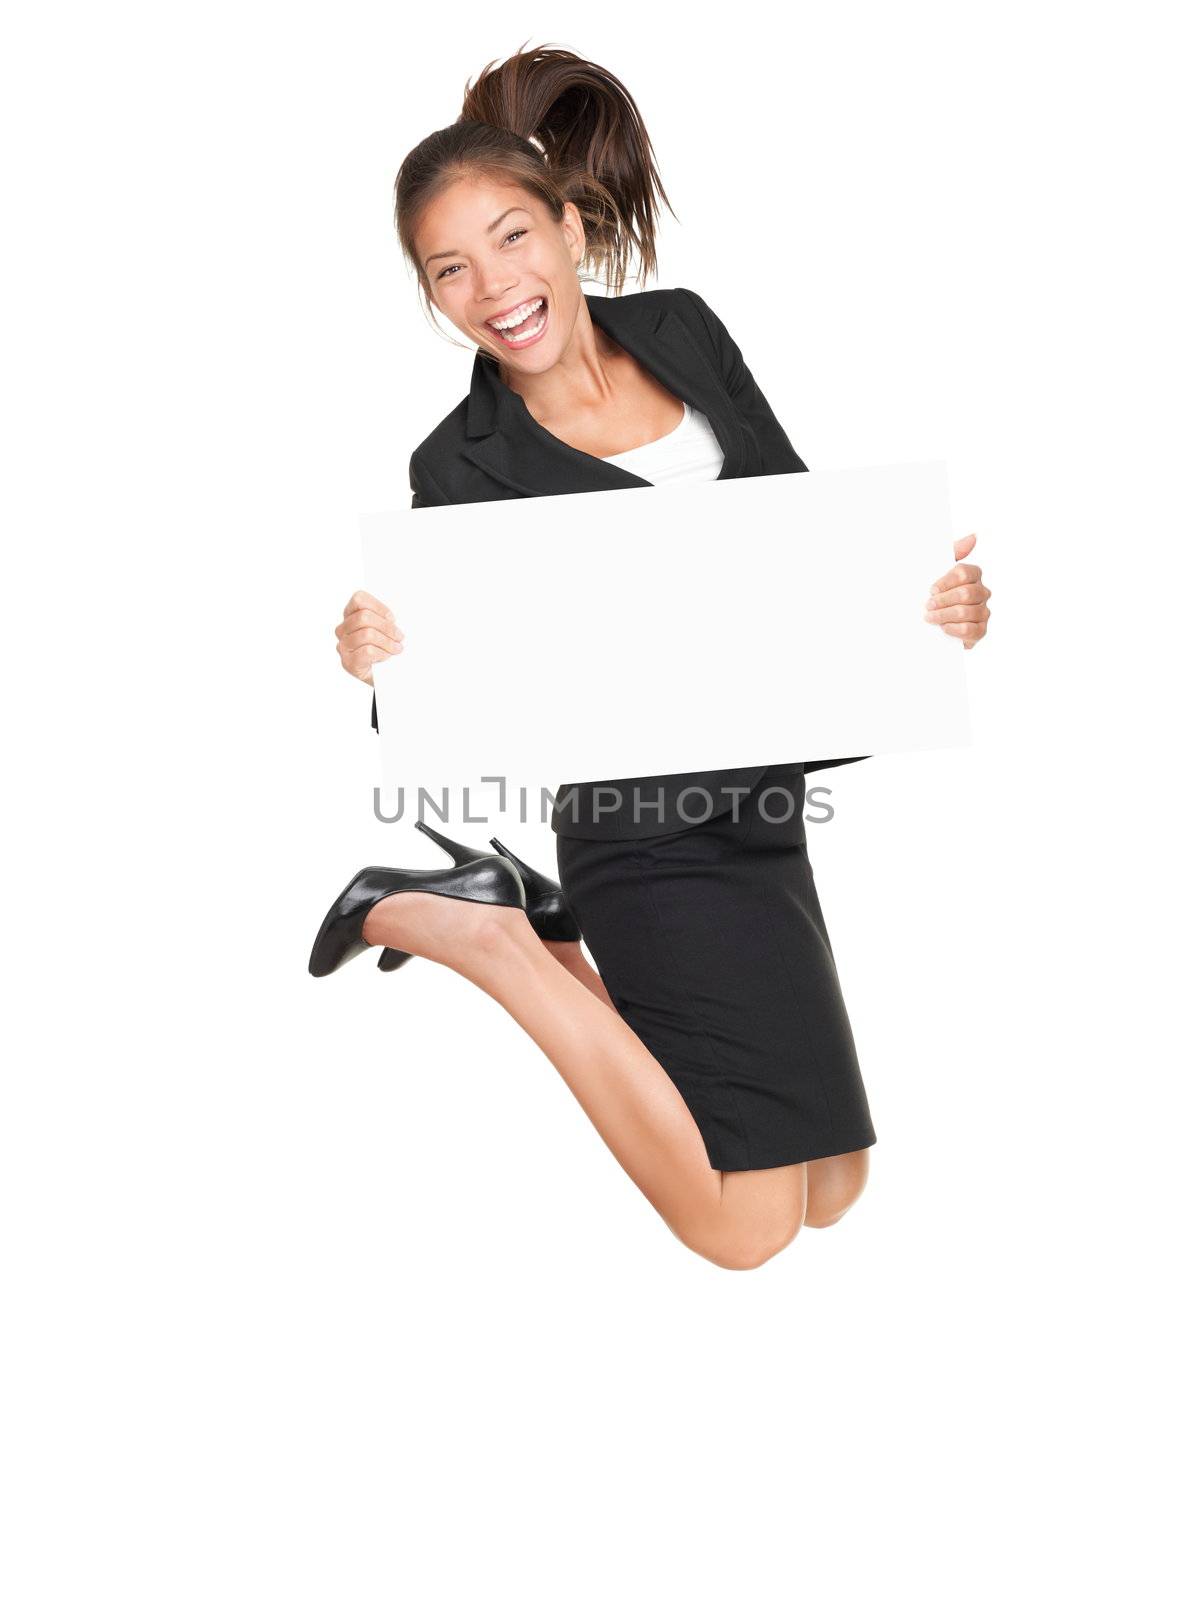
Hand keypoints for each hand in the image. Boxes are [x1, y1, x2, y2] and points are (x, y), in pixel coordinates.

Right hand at [335, 590, 404, 684]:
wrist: (381, 677)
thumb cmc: (383, 650)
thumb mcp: (384, 631)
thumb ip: (385, 620)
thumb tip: (395, 618)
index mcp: (350, 616)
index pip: (359, 599)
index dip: (378, 607)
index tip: (392, 618)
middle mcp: (343, 630)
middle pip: (364, 617)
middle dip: (387, 627)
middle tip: (399, 636)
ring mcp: (343, 646)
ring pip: (367, 634)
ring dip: (387, 642)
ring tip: (397, 648)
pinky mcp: (348, 662)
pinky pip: (367, 651)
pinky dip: (382, 653)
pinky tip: (387, 656)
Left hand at [925, 533, 990, 648]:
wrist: (926, 623)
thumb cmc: (935, 593)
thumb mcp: (937, 570)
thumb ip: (954, 552)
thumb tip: (974, 537)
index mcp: (972, 575)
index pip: (964, 573)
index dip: (946, 582)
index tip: (931, 589)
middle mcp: (981, 592)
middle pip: (965, 594)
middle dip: (943, 600)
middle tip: (928, 605)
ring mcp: (983, 612)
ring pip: (965, 612)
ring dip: (943, 615)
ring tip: (930, 618)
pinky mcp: (980, 631)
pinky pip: (969, 630)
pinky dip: (953, 629)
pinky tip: (943, 628)